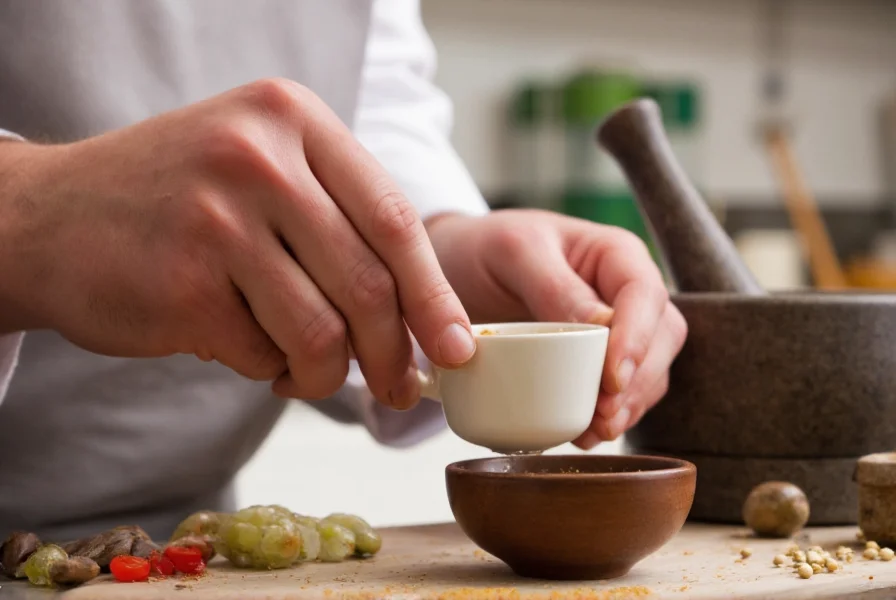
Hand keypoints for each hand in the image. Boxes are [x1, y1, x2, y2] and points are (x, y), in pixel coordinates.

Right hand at [0, 78, 475, 408]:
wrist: (51, 216)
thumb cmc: (180, 201)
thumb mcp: (263, 169)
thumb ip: (340, 223)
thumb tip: (422, 319)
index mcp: (294, 119)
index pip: (395, 219)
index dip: (436, 295)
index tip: (458, 347)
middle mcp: (259, 156)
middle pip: (369, 282)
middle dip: (395, 353)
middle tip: (399, 389)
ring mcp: (217, 216)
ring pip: (322, 330)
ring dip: (328, 374)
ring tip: (308, 374)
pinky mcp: (182, 282)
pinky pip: (263, 353)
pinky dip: (269, 369)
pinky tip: (249, 351)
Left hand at [426, 209, 686, 446]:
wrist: (457, 267)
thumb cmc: (487, 248)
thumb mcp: (512, 252)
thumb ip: (554, 285)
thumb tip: (602, 328)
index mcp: (614, 254)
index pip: (646, 295)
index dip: (638, 339)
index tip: (612, 378)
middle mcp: (625, 293)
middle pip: (661, 339)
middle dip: (638, 382)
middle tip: (603, 415)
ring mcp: (616, 331)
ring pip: (648, 372)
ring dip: (628, 408)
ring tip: (593, 433)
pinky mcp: (596, 364)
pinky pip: (619, 395)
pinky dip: (608, 418)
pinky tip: (583, 435)